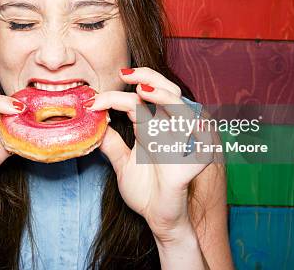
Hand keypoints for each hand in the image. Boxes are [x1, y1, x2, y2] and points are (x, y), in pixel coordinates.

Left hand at [90, 68, 214, 242]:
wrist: (158, 219)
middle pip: (166, 91)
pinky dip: (190, 125)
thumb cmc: (145, 191)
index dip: (117, 94)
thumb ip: (110, 143)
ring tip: (143, 90)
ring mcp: (185, 141)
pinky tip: (174, 119)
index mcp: (153, 127)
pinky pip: (199, 137)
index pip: (139, 100)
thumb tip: (94, 123)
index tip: (94, 101)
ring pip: (182, 106)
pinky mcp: (197, 158)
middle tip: (124, 74)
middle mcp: (170, 129)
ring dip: (163, 95)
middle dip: (147, 77)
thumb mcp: (122, 163)